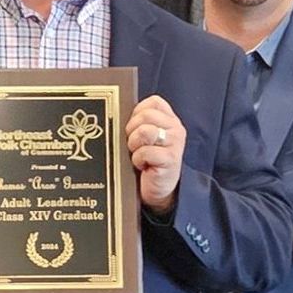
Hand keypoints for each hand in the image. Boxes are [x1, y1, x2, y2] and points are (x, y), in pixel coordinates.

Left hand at [126, 95, 185, 212]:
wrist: (157, 189)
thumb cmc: (147, 161)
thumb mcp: (143, 137)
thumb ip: (138, 122)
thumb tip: (116, 112)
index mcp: (169, 119)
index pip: (153, 102)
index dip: (137, 114)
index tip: (135, 129)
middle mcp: (175, 128)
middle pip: (145, 116)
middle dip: (132, 131)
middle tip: (134, 145)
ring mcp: (175, 144)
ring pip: (145, 132)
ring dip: (134, 146)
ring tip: (139, 155)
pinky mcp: (170, 159)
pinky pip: (146, 152)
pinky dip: (138, 160)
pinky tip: (144, 166)